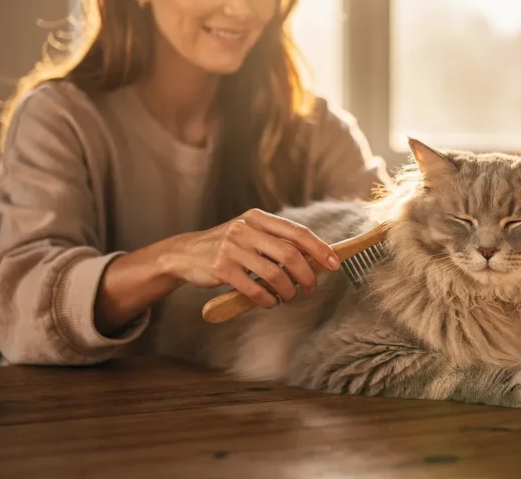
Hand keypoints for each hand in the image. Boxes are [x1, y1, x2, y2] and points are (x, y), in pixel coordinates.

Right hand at [165, 209, 339, 308]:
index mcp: (258, 218)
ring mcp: (232, 248)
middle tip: (311, 287)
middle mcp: (245, 229)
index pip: (296, 232)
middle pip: (289, 253)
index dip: (319, 248)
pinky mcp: (221, 268)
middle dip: (307, 274)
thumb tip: (316, 257)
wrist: (186, 254)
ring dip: (288, 290)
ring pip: (274, 274)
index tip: (334, 263)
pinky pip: (254, 288)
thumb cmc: (228, 247)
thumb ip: (277, 241)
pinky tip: (270, 301)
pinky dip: (267, 299)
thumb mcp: (250, 234)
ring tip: (289, 297)